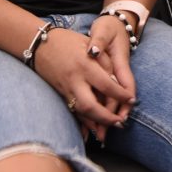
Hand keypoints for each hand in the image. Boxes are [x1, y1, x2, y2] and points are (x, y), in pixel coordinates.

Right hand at [33, 25, 134, 140]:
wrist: (39, 44)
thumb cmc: (67, 40)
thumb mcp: (88, 43)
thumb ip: (103, 61)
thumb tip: (116, 81)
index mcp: (84, 64)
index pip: (106, 85)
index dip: (121, 95)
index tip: (131, 100)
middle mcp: (75, 80)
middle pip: (91, 106)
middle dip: (107, 118)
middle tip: (120, 122)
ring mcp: (66, 89)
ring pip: (81, 113)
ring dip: (96, 123)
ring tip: (109, 128)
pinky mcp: (60, 94)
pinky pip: (73, 112)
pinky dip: (83, 123)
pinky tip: (91, 131)